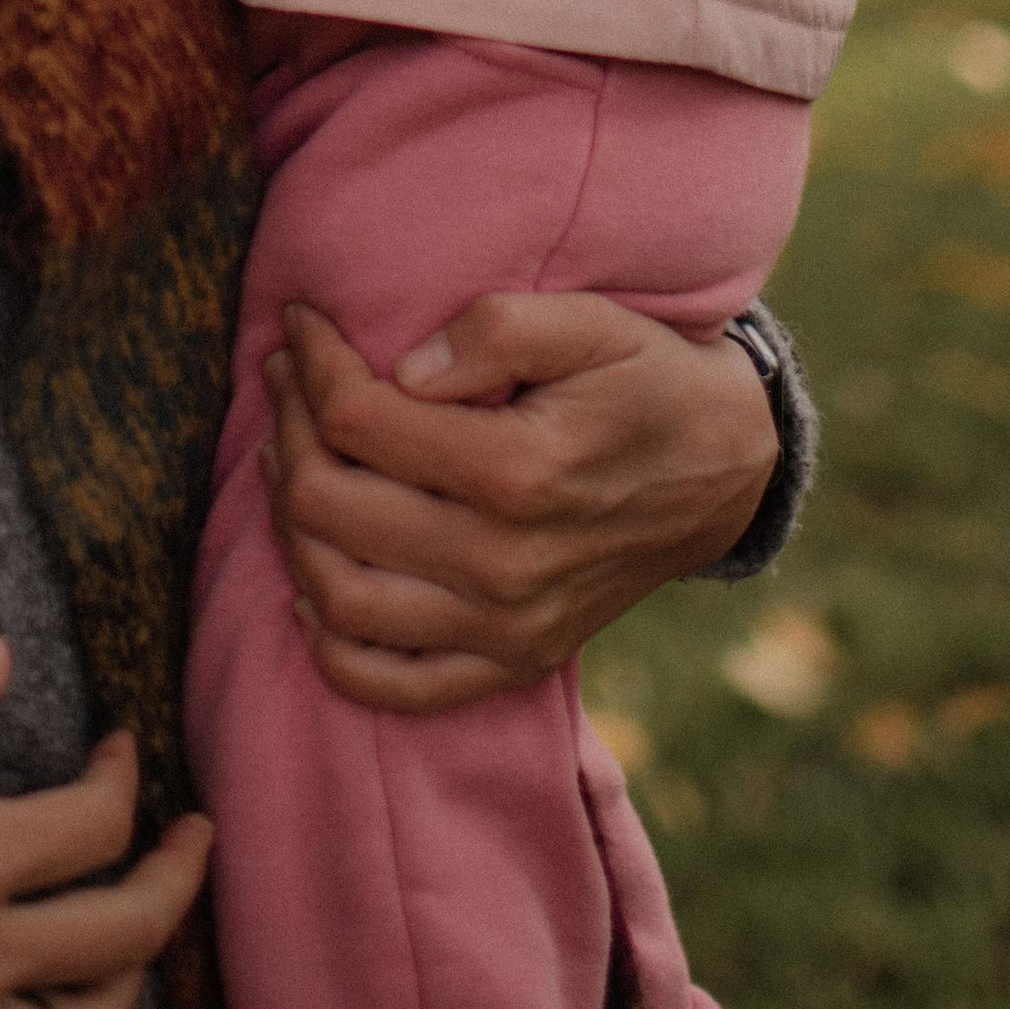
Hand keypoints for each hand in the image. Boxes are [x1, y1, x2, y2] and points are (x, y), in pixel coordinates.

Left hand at [263, 294, 779, 715]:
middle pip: (330, 508)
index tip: (302, 323)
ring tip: (287, 459)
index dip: (313, 364)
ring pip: (340, 599)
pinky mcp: (513, 663)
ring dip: (288, 526)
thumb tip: (405, 370)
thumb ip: (496, 329)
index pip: (360, 421)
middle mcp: (506, 565)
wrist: (724, 470)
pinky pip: (392, 686)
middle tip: (285, 378)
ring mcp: (507, 628)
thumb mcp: (592, 322)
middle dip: (288, 429)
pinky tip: (309, 587)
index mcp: (521, 472)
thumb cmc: (648, 380)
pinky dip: (330, 646)